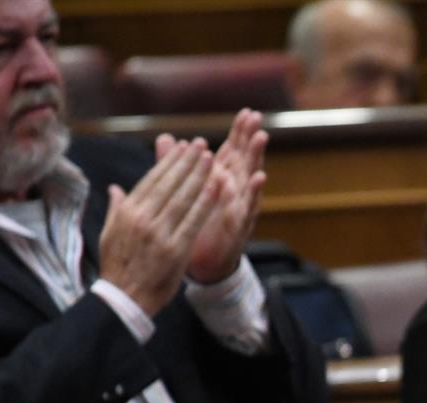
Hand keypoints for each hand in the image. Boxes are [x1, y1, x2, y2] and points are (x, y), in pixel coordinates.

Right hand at [97, 136, 216, 316]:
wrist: (124, 300)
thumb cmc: (118, 267)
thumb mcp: (110, 234)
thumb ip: (117, 209)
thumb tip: (116, 188)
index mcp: (128, 213)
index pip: (152, 181)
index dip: (169, 162)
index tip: (182, 148)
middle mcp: (142, 219)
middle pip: (169, 184)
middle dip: (186, 162)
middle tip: (201, 145)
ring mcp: (159, 234)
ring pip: (182, 198)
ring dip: (198, 176)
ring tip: (210, 158)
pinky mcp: (175, 250)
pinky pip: (193, 221)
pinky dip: (205, 202)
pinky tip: (217, 187)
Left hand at [164, 109, 268, 284]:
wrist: (200, 266)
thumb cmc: (194, 228)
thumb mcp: (182, 192)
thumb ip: (174, 165)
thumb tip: (165, 138)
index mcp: (220, 182)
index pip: (231, 152)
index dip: (239, 133)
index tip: (246, 112)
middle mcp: (232, 193)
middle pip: (243, 160)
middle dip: (250, 138)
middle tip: (256, 116)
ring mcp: (237, 209)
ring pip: (249, 179)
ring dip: (256, 158)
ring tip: (261, 137)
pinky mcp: (237, 227)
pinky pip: (247, 208)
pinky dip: (253, 192)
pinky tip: (259, 177)